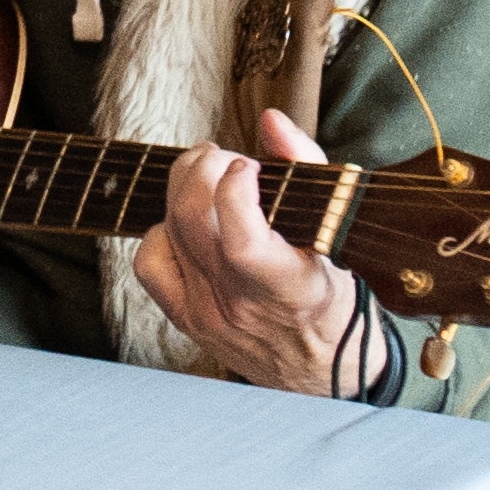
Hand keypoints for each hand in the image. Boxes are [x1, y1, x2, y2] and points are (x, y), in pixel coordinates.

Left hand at [131, 110, 378, 393]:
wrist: (320, 368)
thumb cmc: (333, 293)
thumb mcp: (339, 233)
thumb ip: (308, 169)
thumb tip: (271, 120)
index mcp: (290, 288)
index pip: (242, 239)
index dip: (234, 189)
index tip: (249, 165)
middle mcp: (242, 304)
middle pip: (193, 222)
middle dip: (200, 169)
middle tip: (219, 155)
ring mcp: (207, 313)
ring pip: (169, 234)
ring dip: (180, 190)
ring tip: (204, 175)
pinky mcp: (185, 319)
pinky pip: (149, 264)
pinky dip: (159, 232)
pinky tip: (185, 224)